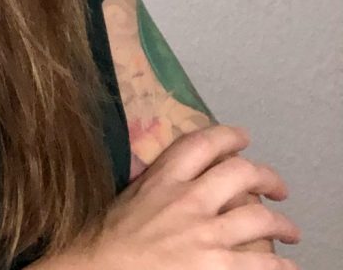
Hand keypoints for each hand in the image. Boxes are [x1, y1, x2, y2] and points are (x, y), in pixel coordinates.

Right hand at [72, 123, 300, 268]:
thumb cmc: (109, 237)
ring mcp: (206, 234)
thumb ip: (156, 183)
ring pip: (260, 217)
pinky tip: (287, 268)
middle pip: (240, 173)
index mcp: (164, 178)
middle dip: (267, 177)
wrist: (100, 269)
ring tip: (291, 231)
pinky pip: (263, 265)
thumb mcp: (130, 195)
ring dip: (283, 224)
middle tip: (279, 189)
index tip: (243, 138)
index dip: (229, 136)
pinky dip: (281, 267)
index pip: (202, 143)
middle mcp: (188, 199)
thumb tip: (175, 176)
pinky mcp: (218, 267)